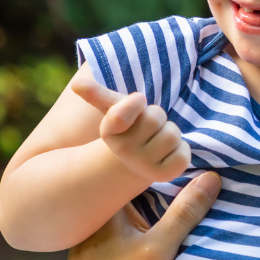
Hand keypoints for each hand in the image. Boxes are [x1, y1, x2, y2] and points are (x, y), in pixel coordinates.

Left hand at [37, 171, 222, 259]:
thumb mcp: (158, 248)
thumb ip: (185, 213)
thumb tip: (211, 178)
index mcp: (106, 199)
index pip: (139, 168)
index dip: (163, 164)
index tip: (189, 160)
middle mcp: (97, 207)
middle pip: (135, 185)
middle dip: (161, 182)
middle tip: (193, 175)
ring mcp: (95, 225)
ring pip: (131, 203)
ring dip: (152, 202)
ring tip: (181, 195)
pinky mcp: (98, 242)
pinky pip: (125, 219)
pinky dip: (141, 217)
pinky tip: (156, 224)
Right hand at [71, 77, 190, 182]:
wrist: (138, 160)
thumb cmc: (130, 127)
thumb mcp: (115, 109)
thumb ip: (98, 95)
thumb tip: (76, 84)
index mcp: (110, 133)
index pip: (121, 113)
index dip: (134, 103)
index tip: (137, 101)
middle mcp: (124, 151)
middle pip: (156, 118)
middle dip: (157, 117)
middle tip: (150, 127)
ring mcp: (143, 166)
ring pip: (172, 134)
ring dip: (170, 132)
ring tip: (158, 139)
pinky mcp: (165, 175)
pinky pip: (183, 153)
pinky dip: (181, 150)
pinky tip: (169, 153)